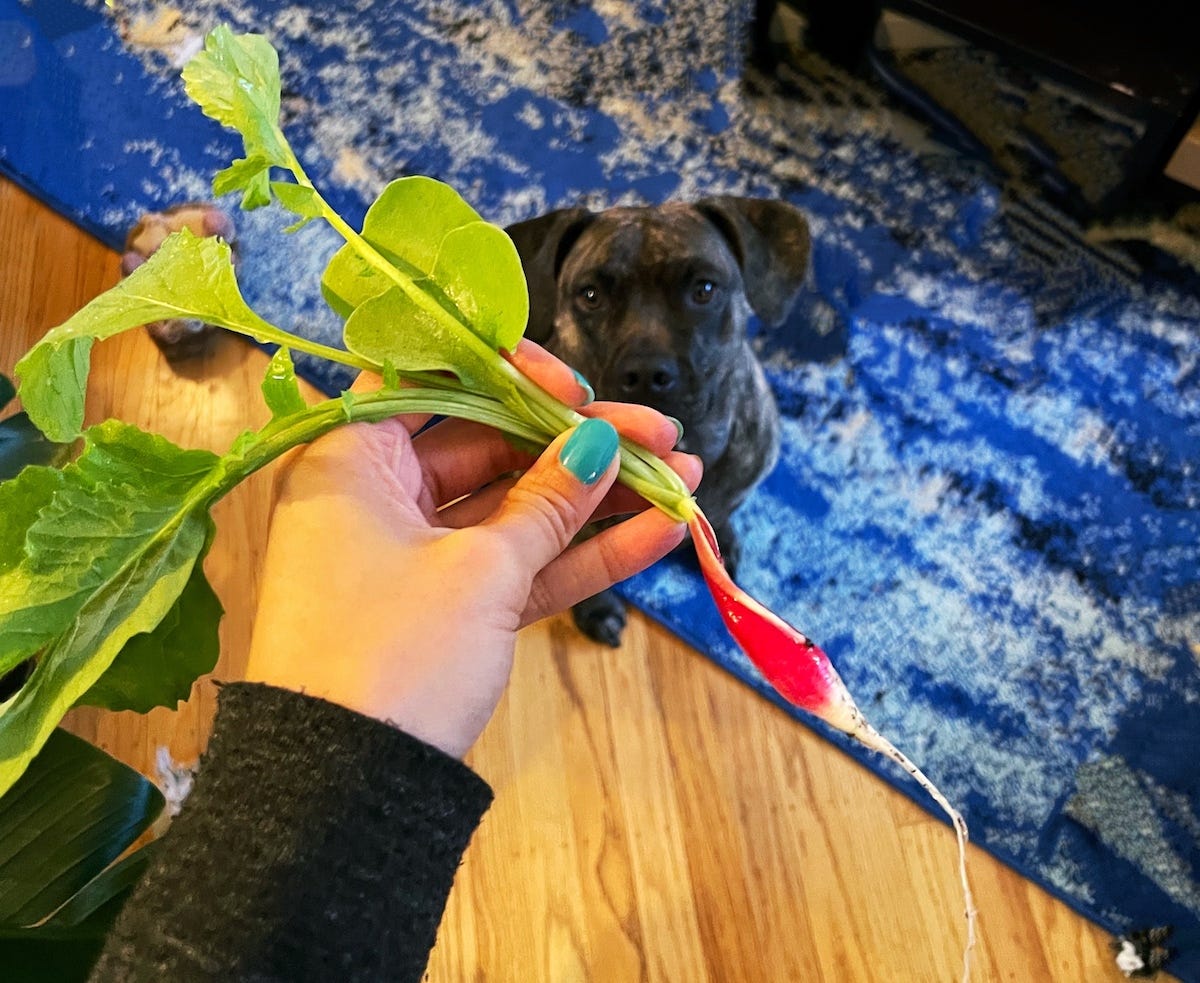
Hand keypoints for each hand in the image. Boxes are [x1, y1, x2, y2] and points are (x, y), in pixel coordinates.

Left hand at [244, 341, 701, 756]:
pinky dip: (580, 553)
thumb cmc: (392, 654)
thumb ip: (546, 502)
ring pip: (518, 507)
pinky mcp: (452, 609)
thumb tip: (595, 446)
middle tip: (662, 436)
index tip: (576, 389)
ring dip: (598, 498)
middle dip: (581, 442)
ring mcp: (420, 556)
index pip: (430, 380)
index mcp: (353, 461)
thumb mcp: (479, 569)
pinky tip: (657, 534)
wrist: (347, 793)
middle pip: (491, 443)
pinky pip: (520, 564)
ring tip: (685, 480)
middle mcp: (381, 498)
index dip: (509, 375)